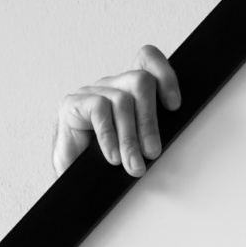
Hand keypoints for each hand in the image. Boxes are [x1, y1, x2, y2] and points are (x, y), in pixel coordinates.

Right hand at [52, 45, 180, 178]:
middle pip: (140, 81)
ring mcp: (90, 92)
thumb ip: (153, 134)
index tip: (174, 106)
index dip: (164, 75)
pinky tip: (113, 157)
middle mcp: (111, 86)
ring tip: (134, 165)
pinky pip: (98, 109)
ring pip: (122, 100)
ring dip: (130, 137)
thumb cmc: (106, 167)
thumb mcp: (139, 148)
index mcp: (130, 90)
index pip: (147, 60)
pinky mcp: (72, 104)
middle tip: (152, 153)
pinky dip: (109, 136)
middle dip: (150, 120)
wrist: (75, 186)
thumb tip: (167, 139)